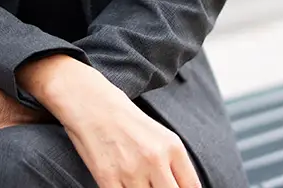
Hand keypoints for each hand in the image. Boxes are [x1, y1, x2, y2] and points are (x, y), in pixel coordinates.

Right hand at [24, 56, 201, 187]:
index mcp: (172, 147)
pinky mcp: (107, 178)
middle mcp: (155, 160)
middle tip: (153, 186)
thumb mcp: (159, 135)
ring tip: (136, 183)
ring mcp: (132, 171)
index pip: (191, 186)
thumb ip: (173, 162)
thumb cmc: (125, 119)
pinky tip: (123, 185)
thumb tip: (179, 186)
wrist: (91, 104)